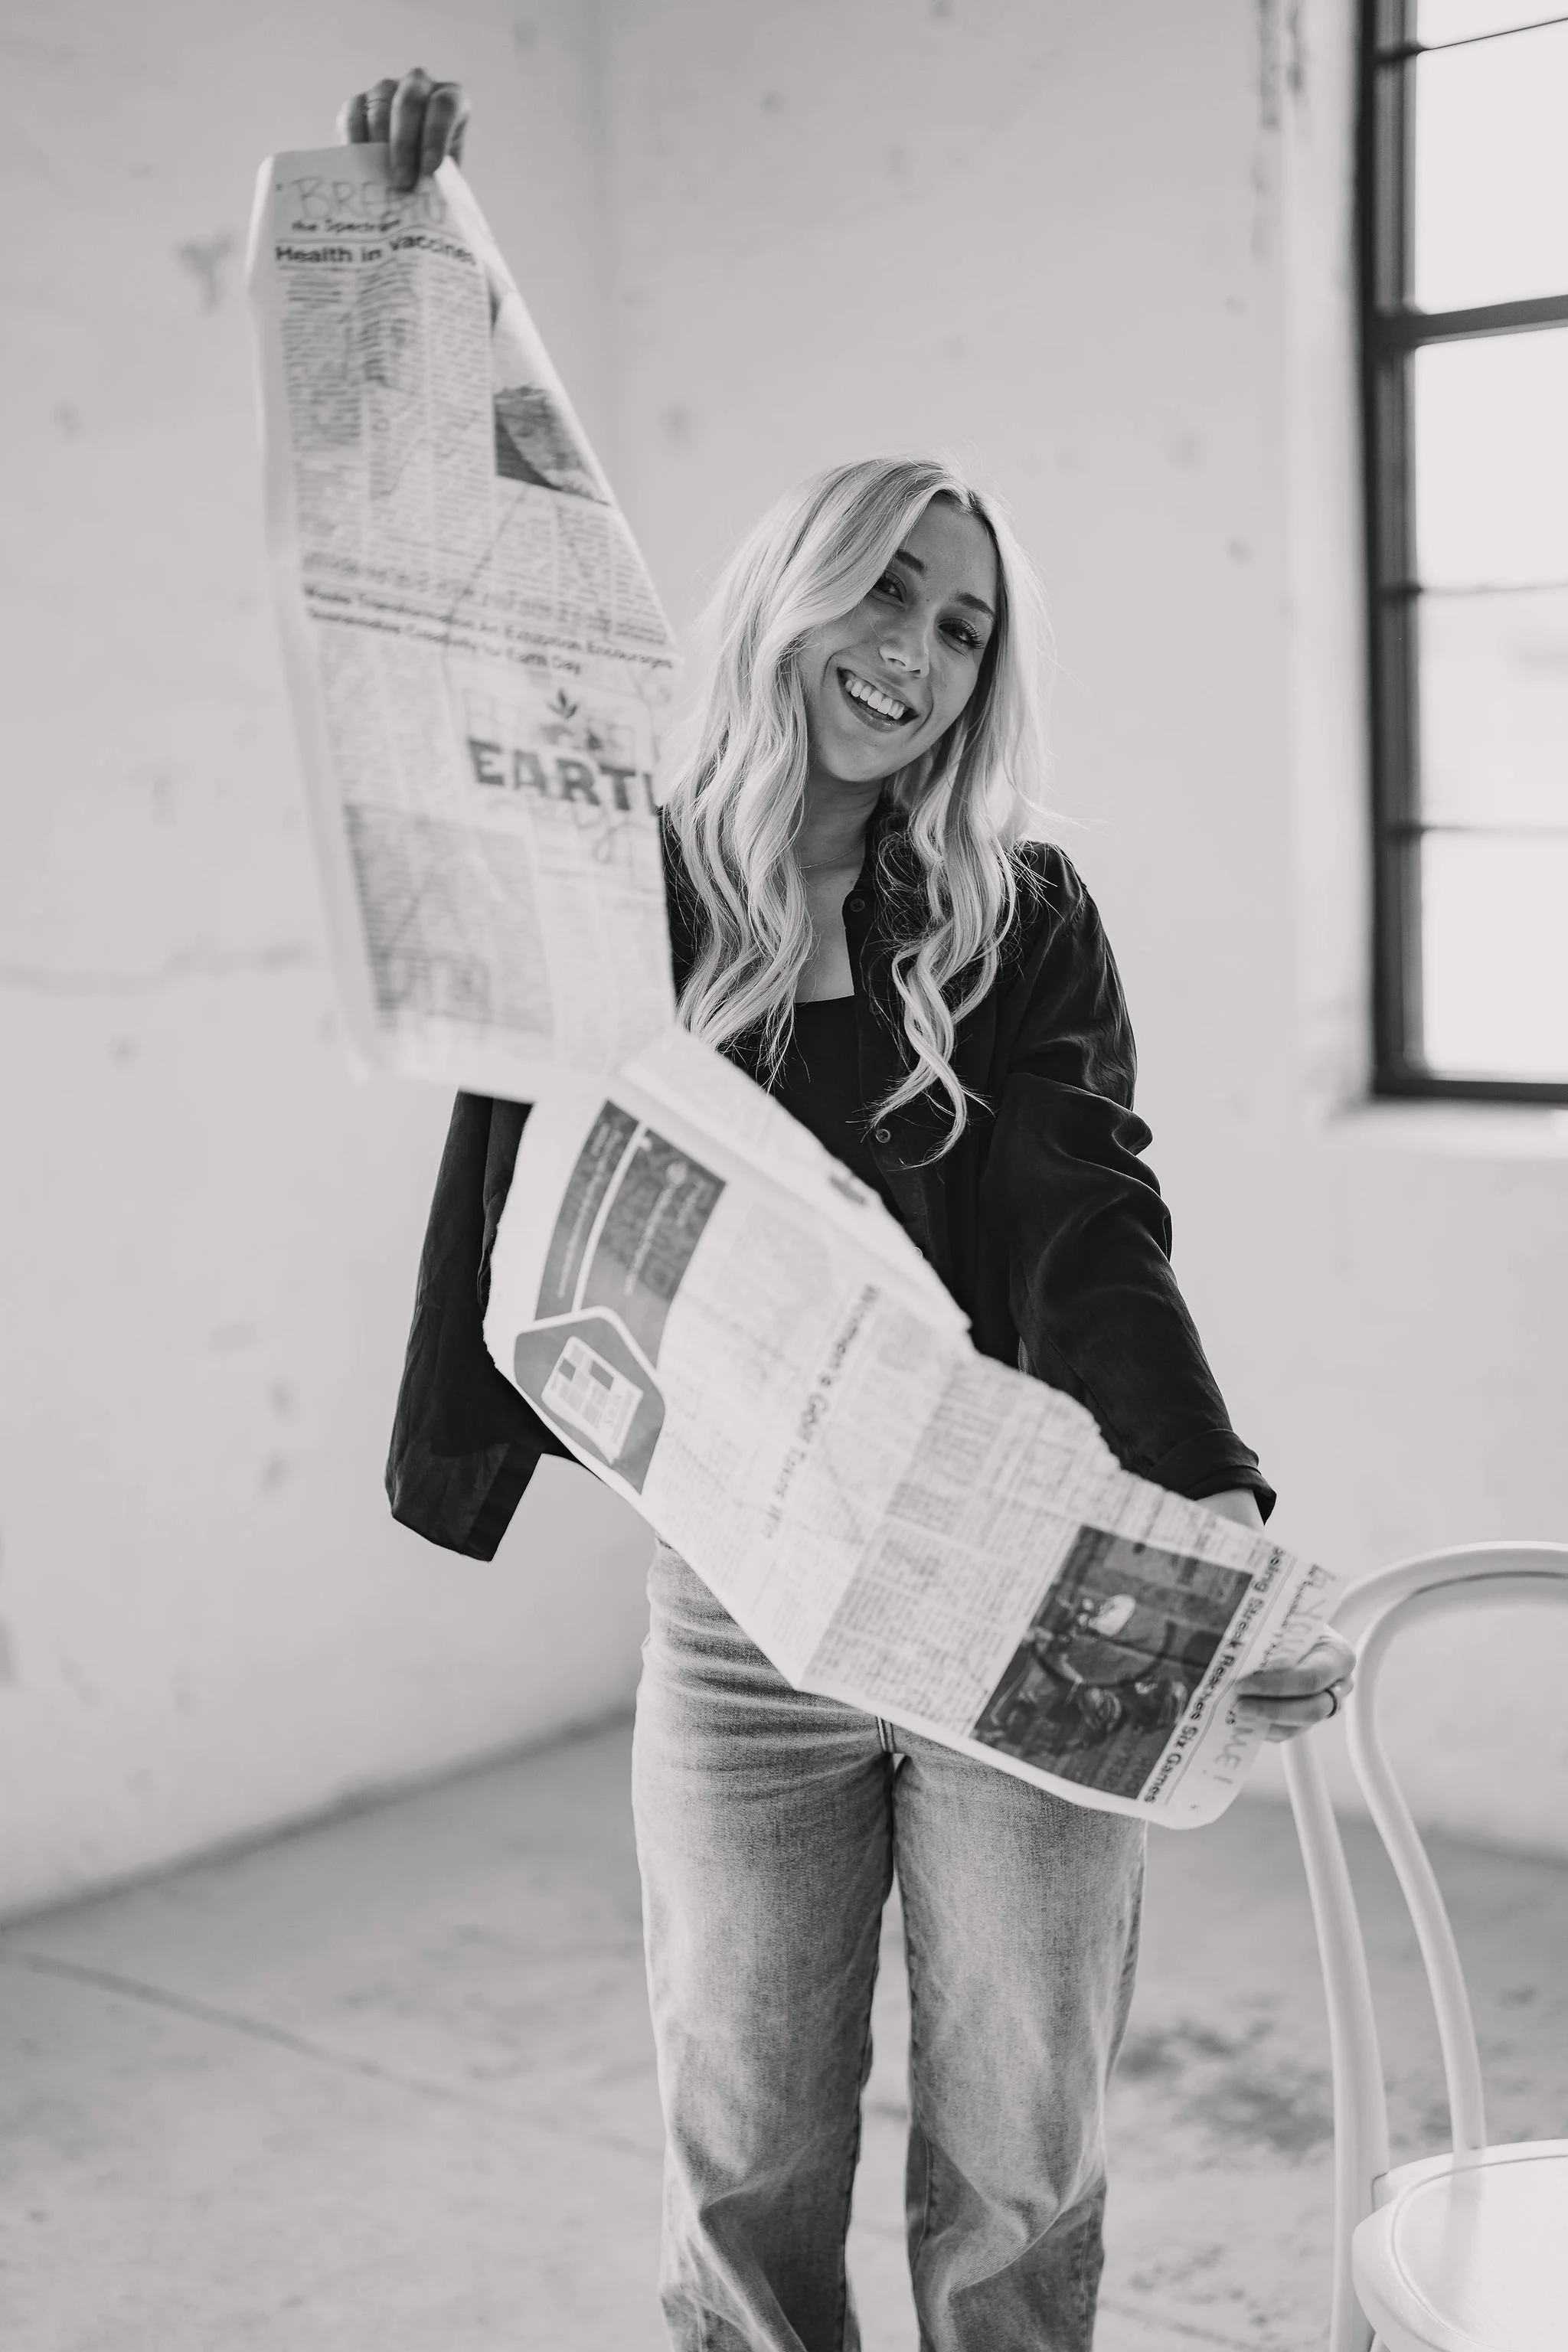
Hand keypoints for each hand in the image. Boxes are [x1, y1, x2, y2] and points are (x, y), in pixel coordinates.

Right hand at [338, 68, 470, 192]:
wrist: (408, 166)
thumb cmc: (433, 169)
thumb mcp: (446, 171)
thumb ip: (440, 178)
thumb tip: (427, 196)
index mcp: (450, 96)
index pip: (443, 106)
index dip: (436, 136)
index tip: (429, 170)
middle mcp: (418, 83)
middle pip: (408, 103)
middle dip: (404, 145)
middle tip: (402, 181)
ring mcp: (385, 88)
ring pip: (379, 109)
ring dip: (380, 148)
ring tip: (382, 179)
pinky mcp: (357, 101)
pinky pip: (352, 115)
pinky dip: (355, 141)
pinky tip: (360, 165)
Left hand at [1233, 1630, 1356, 1742]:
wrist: (1294, 1628)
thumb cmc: (1288, 1621)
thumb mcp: (1278, 1618)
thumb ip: (1259, 1629)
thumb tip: (1225, 1640)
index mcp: (1337, 1655)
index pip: (1311, 1678)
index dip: (1277, 1686)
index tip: (1243, 1685)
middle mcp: (1339, 1684)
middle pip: (1311, 1709)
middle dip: (1272, 1709)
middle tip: (1239, 1704)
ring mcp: (1326, 1704)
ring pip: (1299, 1725)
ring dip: (1266, 1720)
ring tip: (1237, 1711)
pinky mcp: (1307, 1717)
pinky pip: (1289, 1731)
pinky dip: (1265, 1728)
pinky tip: (1244, 1720)